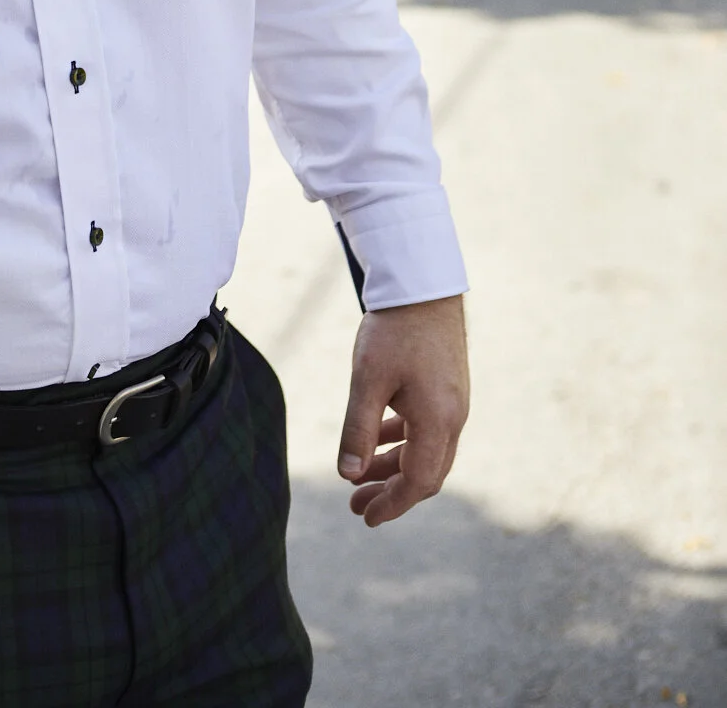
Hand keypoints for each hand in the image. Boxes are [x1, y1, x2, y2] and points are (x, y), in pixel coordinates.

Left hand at [336, 294, 468, 527]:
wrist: (422, 286)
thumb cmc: (393, 331)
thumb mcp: (368, 380)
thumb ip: (358, 429)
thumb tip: (349, 475)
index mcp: (438, 421)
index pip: (418, 481)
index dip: (392, 504)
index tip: (365, 518)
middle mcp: (453, 418)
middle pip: (426, 474)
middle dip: (391, 493)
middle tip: (356, 506)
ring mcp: (453, 404)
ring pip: (426, 452)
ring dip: (394, 468)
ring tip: (359, 477)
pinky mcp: (447, 390)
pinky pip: (427, 430)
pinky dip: (402, 442)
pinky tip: (378, 439)